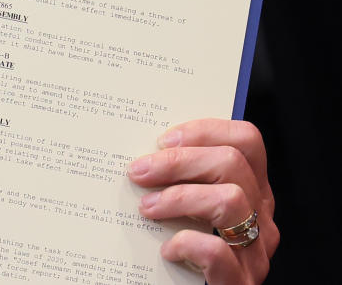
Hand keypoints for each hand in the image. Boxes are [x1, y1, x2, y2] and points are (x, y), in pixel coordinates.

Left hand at [127, 119, 277, 282]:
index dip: (205, 131)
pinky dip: (186, 243)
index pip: (246, 140)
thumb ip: (182, 180)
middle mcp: (261, 217)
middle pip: (233, 163)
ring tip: (147, 207)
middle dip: (179, 161)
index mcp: (252, 190)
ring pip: (230, 200)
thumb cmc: (187, 249)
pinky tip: (167, 249)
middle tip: (139, 172)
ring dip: (179, 197)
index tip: (163, 140)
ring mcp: (255, 251)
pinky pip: (217, 250)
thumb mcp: (192, 207)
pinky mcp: (239, 282)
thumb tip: (142, 153)